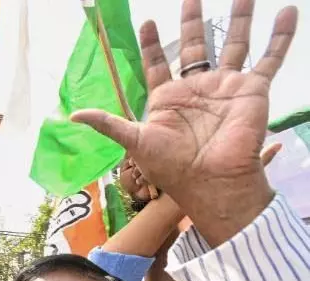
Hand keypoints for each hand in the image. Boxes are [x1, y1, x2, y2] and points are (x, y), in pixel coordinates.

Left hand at [72, 0, 297, 244]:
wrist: (211, 182)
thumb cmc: (172, 167)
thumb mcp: (135, 141)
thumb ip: (108, 124)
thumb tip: (73, 115)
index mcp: (168, 98)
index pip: (157, 63)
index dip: (151, 44)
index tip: (146, 21)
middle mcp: (198, 89)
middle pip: (195, 45)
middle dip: (193, 20)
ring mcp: (226, 87)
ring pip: (234, 43)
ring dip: (240, 17)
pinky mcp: (253, 90)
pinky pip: (270, 58)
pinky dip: (281, 36)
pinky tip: (288, 11)